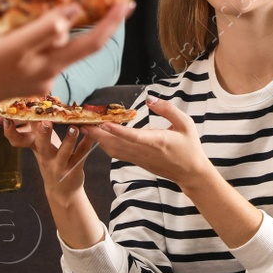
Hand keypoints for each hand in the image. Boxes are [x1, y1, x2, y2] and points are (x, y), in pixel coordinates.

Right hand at [0, 1, 132, 108]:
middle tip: (118, 2)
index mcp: (49, 65)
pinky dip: (46, 40)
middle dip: (101, 24)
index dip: (111, 23)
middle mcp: (50, 75)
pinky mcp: (26, 80)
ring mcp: (38, 79)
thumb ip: (43, 30)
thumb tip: (74, 13)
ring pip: (60, 49)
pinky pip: (43, 54)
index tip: (126, 3)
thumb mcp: (12, 44)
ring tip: (67, 7)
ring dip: (68, 31)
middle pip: (83, 47)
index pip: (92, 43)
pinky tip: (32, 31)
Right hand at [0, 116, 96, 202]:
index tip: (20, 115)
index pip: (27, 137)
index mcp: (38, 151)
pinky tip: (92, 134)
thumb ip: (37, 133)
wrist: (62, 193)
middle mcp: (47, 158)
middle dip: (43, 134)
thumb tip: (33, 110)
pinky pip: (81, 155)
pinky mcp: (74, 170)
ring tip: (74, 127)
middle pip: (42, 146)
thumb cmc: (52, 164)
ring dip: (69, 140)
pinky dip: (87, 143)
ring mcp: (60, 165)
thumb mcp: (41, 151)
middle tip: (46, 122)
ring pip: (64, 152)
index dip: (16, 129)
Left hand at [87, 95, 209, 186]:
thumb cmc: (190, 147)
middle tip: (82, 122)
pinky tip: (97, 137)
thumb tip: (150, 99)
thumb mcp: (186, 124)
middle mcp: (145, 151)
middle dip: (97, 134)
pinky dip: (105, 145)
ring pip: (113, 150)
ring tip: (85, 127)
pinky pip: (117, 154)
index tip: (103, 124)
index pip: (134, 136)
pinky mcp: (137, 161)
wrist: (190, 173)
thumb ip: (168, 110)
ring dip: (98, 139)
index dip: (117, 131)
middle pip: (116, 144)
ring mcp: (139, 158)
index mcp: (158, 142)